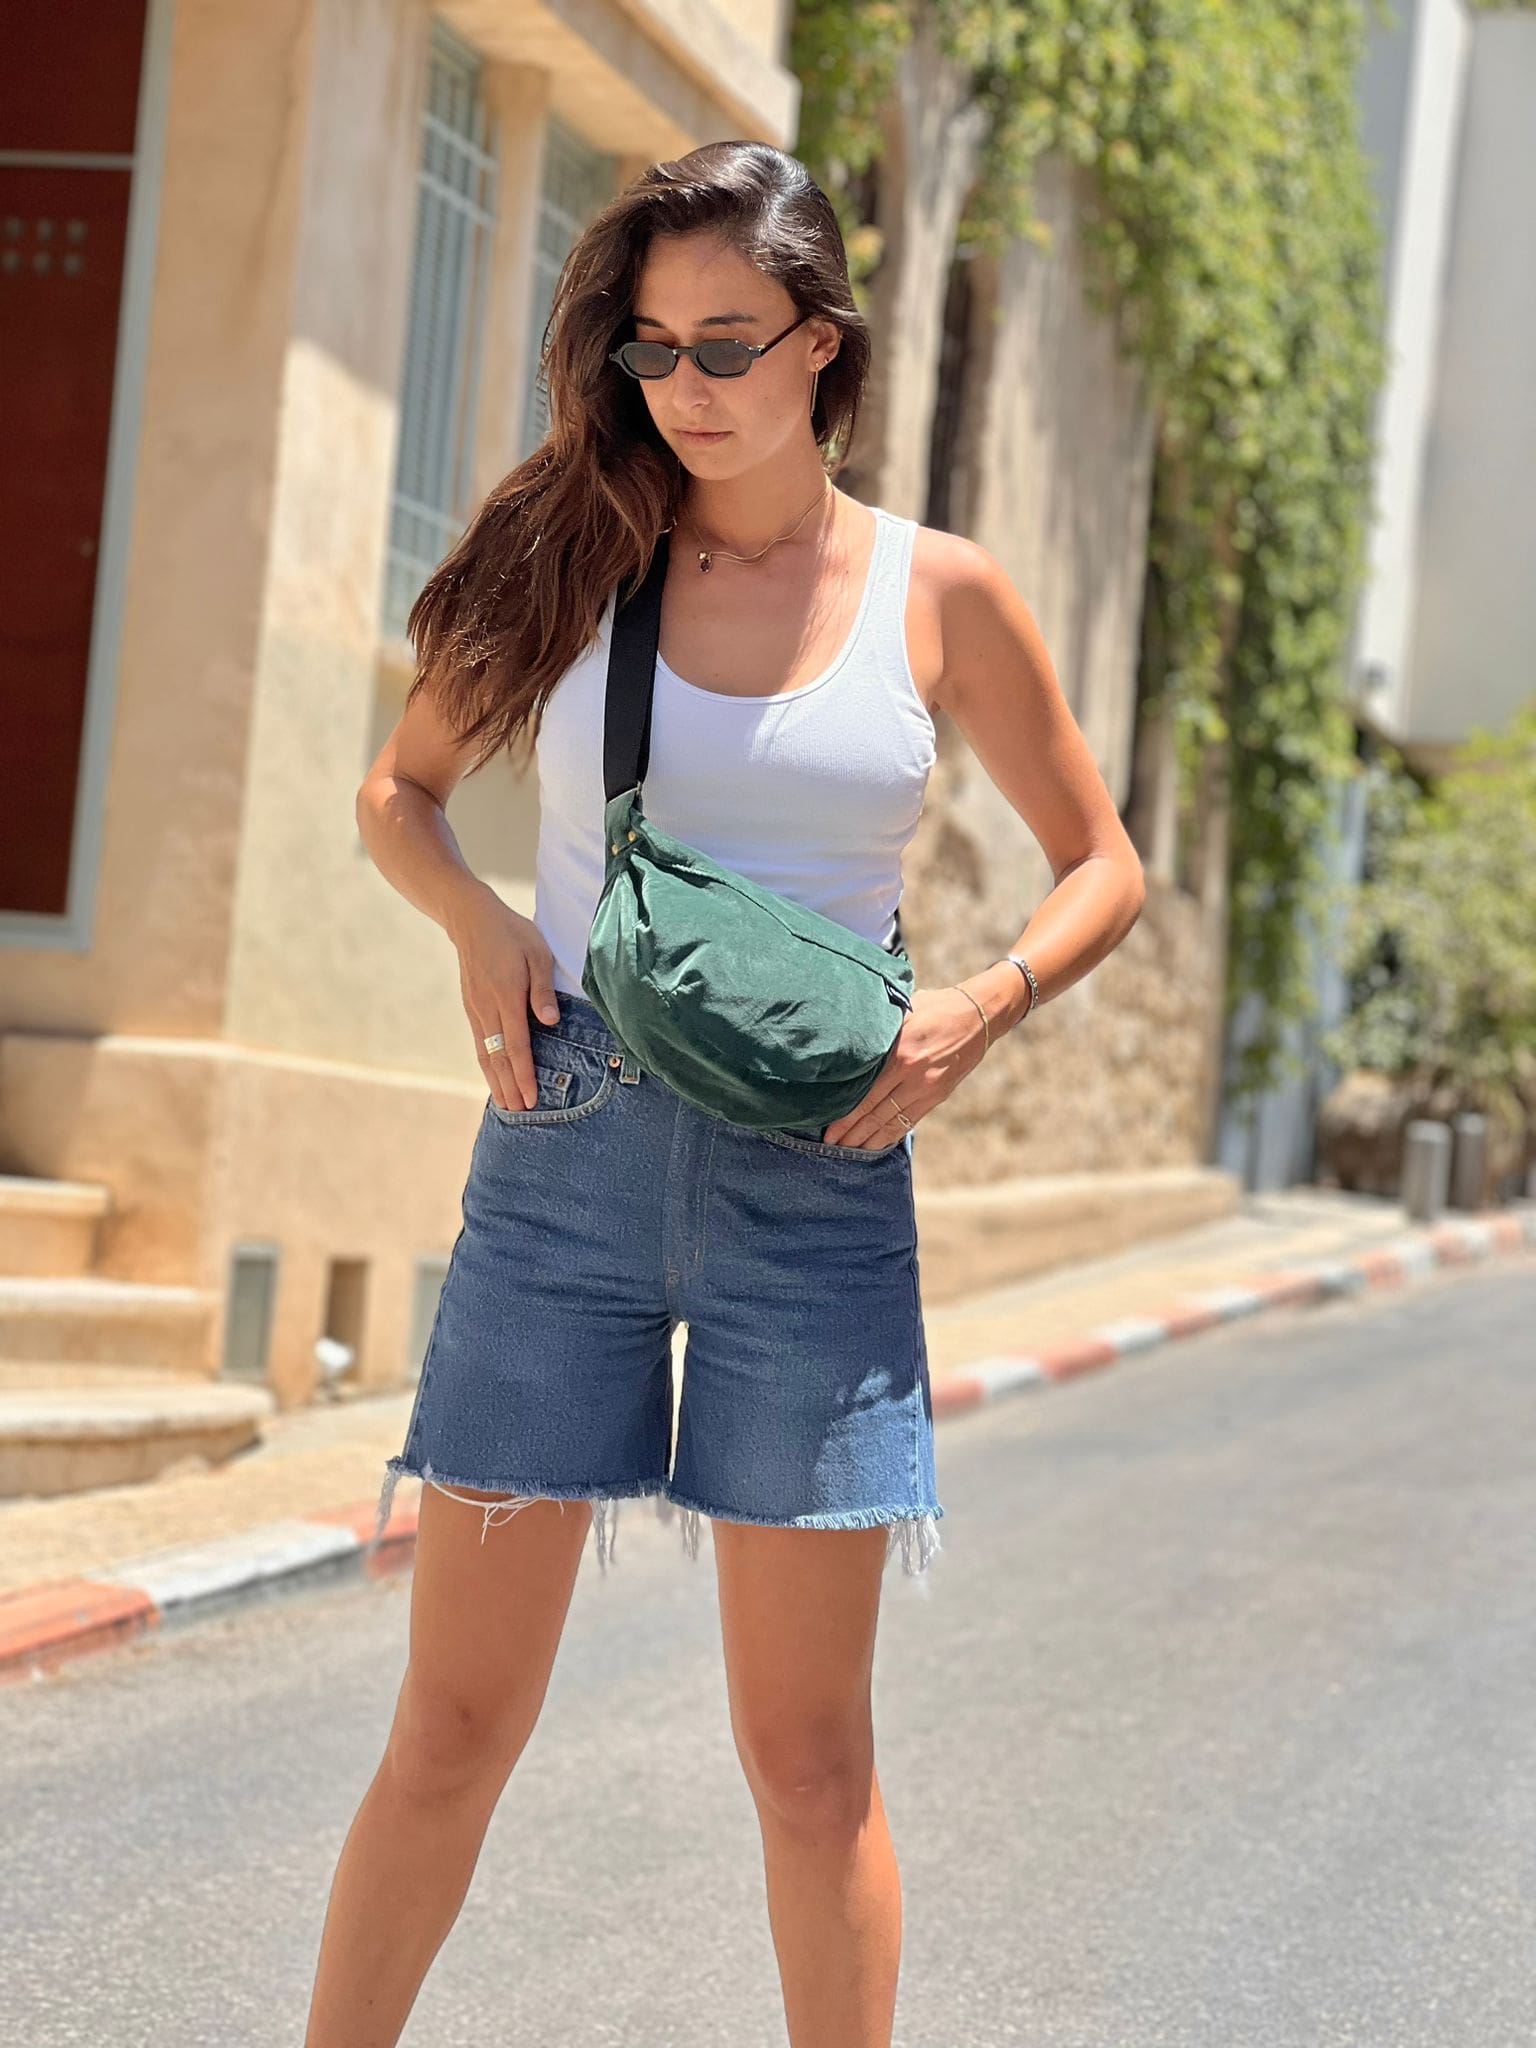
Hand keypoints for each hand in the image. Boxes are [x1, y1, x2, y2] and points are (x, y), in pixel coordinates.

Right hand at [449, 884, 563, 1111]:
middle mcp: (487, 1008)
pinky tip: (494, 1076)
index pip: (517, 1046)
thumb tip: (550, 1022)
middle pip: (498, 1057)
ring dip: (496, 1081)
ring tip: (506, 1105)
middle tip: (521, 1114)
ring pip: (485, 1054)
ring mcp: (475, 1010)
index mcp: (506, 996)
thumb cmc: (512, 933)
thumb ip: (542, 989)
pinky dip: (487, 1065)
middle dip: (510, 1088)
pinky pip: (479, 1043)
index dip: (524, 1075)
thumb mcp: (537, 953)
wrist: (470, 919)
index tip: (531, 1098)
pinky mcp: (471, 1008)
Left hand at [818, 985, 989, 1150]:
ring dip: (868, 1139)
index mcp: (901, 1053)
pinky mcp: (938, 1096)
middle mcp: (914, 1075)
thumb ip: (879, 1032)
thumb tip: (847, 1043)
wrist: (978, 1014)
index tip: (827, 1128)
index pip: (865, 1094)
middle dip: (850, 1133)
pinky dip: (891, 1135)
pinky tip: (876, 1144)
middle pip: (874, 1113)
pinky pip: (910, 1121)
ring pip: (891, 1122)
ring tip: (848, 1151)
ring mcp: (927, 1089)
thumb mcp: (904, 1011)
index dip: (845, 1115)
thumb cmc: (935, 1006)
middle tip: (830, 1146)